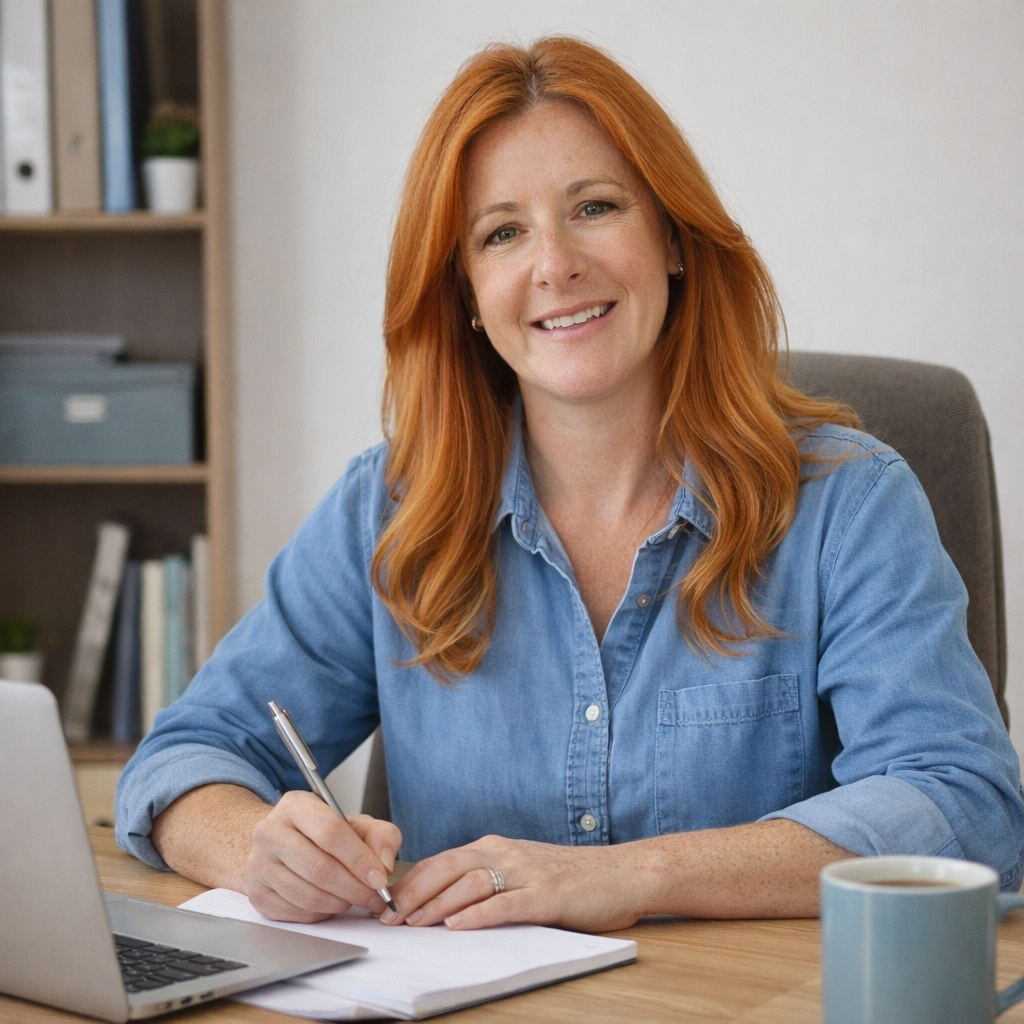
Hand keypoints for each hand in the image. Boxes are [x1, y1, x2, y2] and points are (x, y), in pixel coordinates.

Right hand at [246, 790, 402, 922]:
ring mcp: (259, 864)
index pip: (331, 833)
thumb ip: (380, 836)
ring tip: (354, 898)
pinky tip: (331, 902)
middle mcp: (270, 832)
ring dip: (340, 903)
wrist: (281, 843)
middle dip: (354, 888)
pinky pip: (297, 912)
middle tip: (374, 897)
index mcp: (295, 806)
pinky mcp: (257, 893)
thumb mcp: (356, 823)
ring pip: (308, 895)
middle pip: (319, 868)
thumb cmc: (322, 833)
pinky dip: (321, 913)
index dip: (359, 859)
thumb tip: (383, 865)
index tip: (379, 878)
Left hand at [386, 834, 647, 932]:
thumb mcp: (521, 871)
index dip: (410, 882)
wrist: (621, 873)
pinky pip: (507, 903)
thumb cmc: (570, 878)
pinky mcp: (547, 894)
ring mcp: (527, 872)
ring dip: (438, 903)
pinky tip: (458, 926)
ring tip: (414, 923)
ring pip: (471, 882)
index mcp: (496, 847)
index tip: (385, 904)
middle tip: (388, 918)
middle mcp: (506, 853)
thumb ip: (487, 881)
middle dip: (414, 893)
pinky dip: (479, 914)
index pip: (442, 860)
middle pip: (448, 867)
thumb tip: (442, 905)